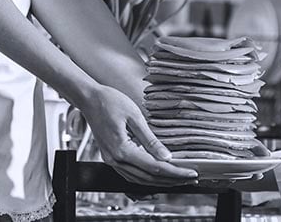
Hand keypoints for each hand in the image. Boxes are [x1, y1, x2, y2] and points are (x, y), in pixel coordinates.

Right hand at [79, 85, 198, 185]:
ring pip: (139, 179)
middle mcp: (115, 159)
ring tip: (177, 178)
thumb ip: (150, 139)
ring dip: (160, 181)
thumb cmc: (109, 102)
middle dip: (171, 180)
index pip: (155, 168)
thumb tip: (166, 156)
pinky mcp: (110, 157)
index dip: (175, 172)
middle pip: (148, 178)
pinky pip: (130, 174)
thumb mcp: (134, 116)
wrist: (89, 99)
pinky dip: (146, 178)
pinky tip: (157, 175)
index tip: (191, 174)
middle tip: (190, 179)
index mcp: (121, 149)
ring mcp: (111, 160)